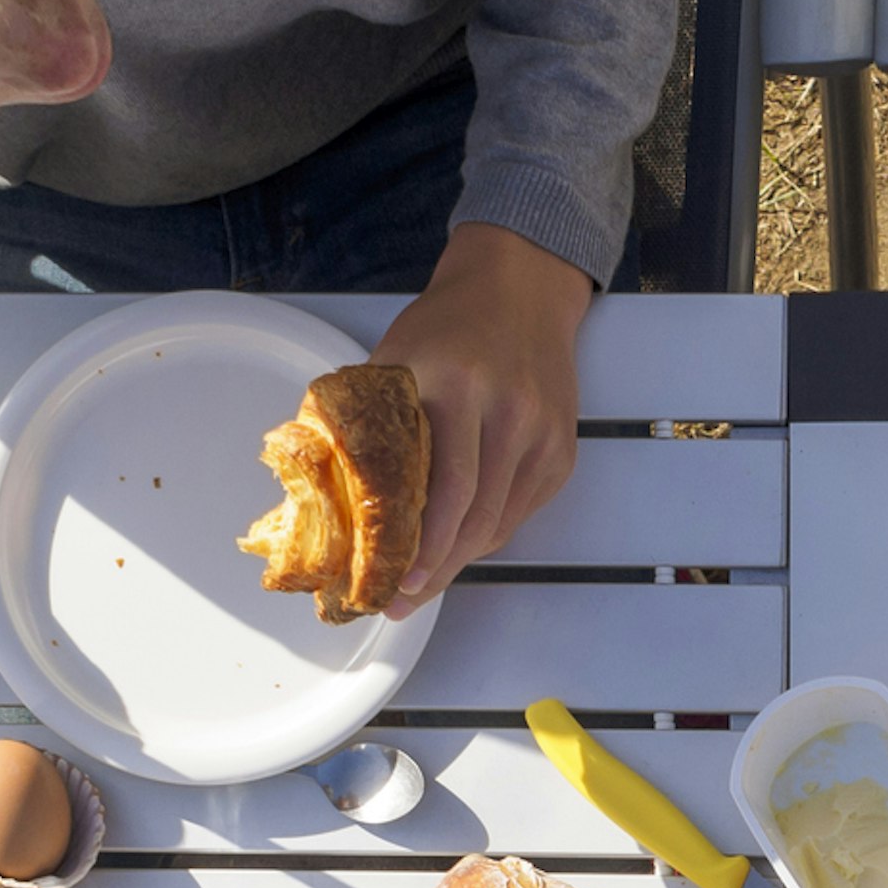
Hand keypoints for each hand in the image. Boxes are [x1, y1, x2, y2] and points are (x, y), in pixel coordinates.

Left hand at [369, 221, 594, 614]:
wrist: (521, 287)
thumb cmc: (448, 325)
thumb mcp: (395, 358)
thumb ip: (367, 420)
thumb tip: (326, 492)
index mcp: (455, 386)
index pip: (442, 489)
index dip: (418, 546)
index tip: (391, 582)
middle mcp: (506, 411)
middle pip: (474, 519)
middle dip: (436, 571)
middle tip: (403, 600)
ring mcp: (541, 434)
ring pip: (500, 523)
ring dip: (460, 560)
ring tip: (425, 584)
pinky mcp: (561, 450)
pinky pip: (520, 511)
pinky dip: (487, 533)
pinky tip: (459, 544)